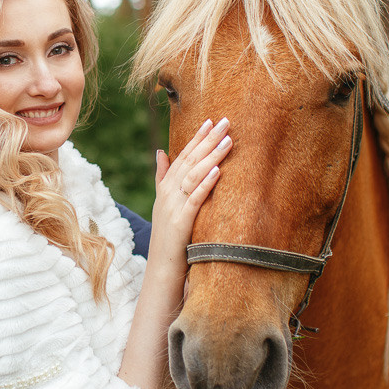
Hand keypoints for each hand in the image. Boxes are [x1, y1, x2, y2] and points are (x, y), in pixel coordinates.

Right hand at [149, 117, 231, 279]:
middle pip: (190, 160)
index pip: (183, 156)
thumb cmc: (168, 237)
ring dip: (211, 156)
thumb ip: (162, 176)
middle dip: (208, 140)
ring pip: (194, 175)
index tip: (211, 121)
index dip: (197, 138)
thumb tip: (161, 152)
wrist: (161, 267)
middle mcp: (168, 193)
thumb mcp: (164, 203)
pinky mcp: (181, 221)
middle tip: (226, 121)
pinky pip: (195, 198)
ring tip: (228, 140)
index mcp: (166, 187)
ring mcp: (174, 206)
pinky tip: (217, 170)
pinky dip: (205, 183)